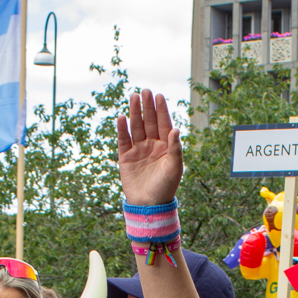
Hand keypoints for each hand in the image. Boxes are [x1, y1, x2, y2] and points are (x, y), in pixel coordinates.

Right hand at [117, 88, 182, 207]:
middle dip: (147, 107)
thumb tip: (175, 130)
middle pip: (149, 122)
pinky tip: (122, 117)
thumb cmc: (165, 188)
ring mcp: (138, 150)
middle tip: (145, 91)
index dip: (161, 110)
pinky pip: (123, 140)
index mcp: (166, 146)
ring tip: (133, 97)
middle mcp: (152, 145)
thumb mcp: (175, 169)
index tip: (159, 96)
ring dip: (135, 113)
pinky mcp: (126, 157)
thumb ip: (175, 149)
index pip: (164, 124)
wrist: (148, 206)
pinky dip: (122, 129)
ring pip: (136, 127)